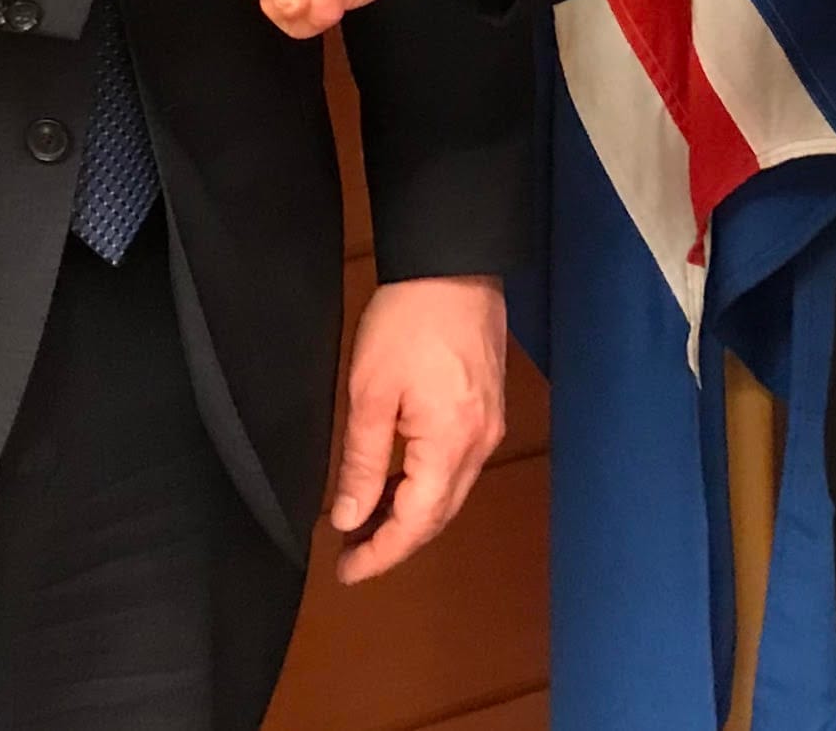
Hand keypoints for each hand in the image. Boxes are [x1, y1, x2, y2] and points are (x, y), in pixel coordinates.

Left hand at [329, 275, 508, 583]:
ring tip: (366, 524)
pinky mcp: (487, 406)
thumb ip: (363, 463)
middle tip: (351, 556)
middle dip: (395, 541)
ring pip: (450, 492)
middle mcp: (479, 444)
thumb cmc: (407, 322)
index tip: (346, 572)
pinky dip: (427, 485)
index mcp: (450, 444)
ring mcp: (489, 424)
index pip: (416, 522)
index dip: (380, 554)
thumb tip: (349, 519)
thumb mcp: (370, 394)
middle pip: (438, 514)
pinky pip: (458, 465)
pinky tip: (399, 482)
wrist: (452, 263)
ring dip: (411, 514)